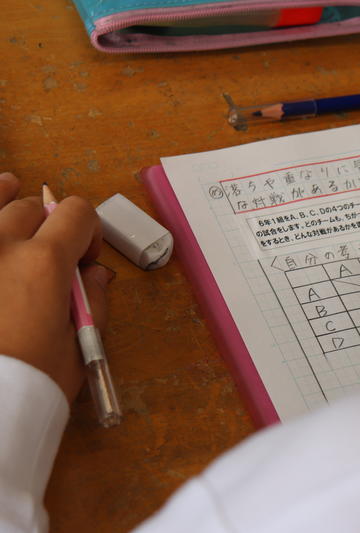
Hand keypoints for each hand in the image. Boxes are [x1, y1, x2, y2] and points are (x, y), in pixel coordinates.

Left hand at [0, 172, 110, 401]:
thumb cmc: (27, 384)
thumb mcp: (76, 350)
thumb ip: (93, 304)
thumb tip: (94, 276)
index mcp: (44, 264)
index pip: (77, 213)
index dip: (89, 231)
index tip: (85, 258)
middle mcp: (0, 246)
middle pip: (31, 209)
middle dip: (47, 226)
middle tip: (46, 257)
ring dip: (6, 199)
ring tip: (9, 191)